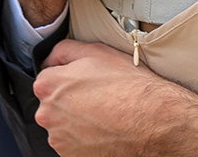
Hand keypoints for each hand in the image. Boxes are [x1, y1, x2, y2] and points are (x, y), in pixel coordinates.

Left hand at [35, 40, 197, 156]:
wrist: (151, 119)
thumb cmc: (127, 85)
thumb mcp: (96, 51)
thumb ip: (65, 50)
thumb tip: (52, 57)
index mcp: (48, 86)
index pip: (46, 76)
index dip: (68, 75)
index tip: (84, 79)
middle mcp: (47, 114)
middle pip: (53, 102)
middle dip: (70, 98)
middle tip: (97, 95)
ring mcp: (59, 138)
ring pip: (63, 124)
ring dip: (77, 119)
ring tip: (103, 112)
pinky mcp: (71, 155)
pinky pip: (73, 142)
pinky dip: (84, 136)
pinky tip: (104, 127)